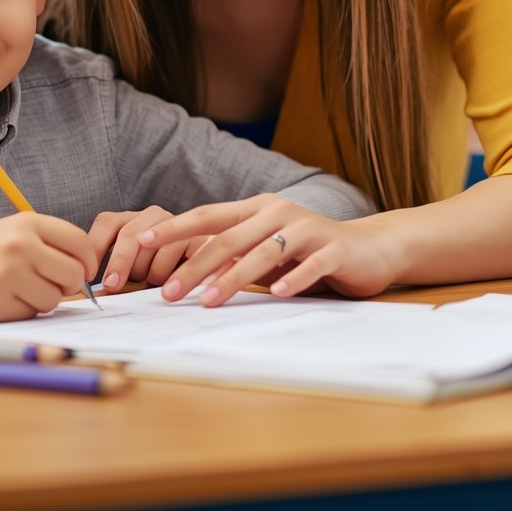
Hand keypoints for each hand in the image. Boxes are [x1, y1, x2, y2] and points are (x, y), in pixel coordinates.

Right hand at [0, 213, 97, 320]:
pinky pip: (29, 314)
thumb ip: (50, 244)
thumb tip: (86, 273)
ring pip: (52, 299)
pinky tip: (1, 299)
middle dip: (67, 285)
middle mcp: (17, 245)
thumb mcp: (15, 231)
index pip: (78, 242)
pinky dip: (21, 312)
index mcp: (27, 223)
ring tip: (18, 289)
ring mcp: (4, 273)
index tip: (84, 271)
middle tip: (49, 284)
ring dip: (42, 301)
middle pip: (71, 274)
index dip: (88, 261)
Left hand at [88, 207, 197, 292]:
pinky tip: (167, 287)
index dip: (95, 246)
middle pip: (128, 233)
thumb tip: (93, 294)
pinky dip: (165, 273)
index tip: (89, 273)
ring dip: (147, 271)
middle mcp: (152, 216)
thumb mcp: (134, 277)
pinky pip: (173, 252)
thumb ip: (115, 280)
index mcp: (132, 221)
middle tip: (112, 285)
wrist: (206, 274)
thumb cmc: (161, 278)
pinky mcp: (195, 235)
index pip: (107, 223)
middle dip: (118, 262)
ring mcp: (175, 222)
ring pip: (151, 245)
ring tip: (154, 283)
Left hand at [136, 194, 403, 305]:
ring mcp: (305, 228)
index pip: (207, 217)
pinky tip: (275, 294)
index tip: (143, 243)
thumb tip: (187, 273)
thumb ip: (234, 254)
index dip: (175, 229)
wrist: (368, 248)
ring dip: (233, 277)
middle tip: (169, 292)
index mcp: (255, 209)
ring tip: (210, 301)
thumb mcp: (266, 249)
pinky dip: (292, 278)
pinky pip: (308, 264)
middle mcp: (277, 212)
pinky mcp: (332, 249)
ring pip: (263, 252)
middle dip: (195, 266)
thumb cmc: (306, 251)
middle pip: (228, 238)